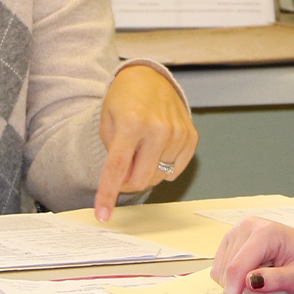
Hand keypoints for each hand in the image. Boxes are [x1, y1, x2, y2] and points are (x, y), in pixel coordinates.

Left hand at [94, 64, 195, 220]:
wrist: (149, 78)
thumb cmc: (124, 100)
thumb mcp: (107, 123)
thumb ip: (113, 156)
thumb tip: (126, 185)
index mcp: (131, 123)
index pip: (117, 168)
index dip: (108, 194)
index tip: (102, 215)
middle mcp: (158, 128)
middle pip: (140, 180)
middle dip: (127, 182)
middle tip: (122, 169)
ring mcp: (178, 133)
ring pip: (158, 177)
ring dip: (146, 171)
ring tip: (141, 147)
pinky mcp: (191, 137)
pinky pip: (174, 171)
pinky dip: (162, 167)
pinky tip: (157, 148)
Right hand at [209, 219, 293, 293]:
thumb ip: (275, 280)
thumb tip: (249, 282)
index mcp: (266, 233)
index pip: (238, 266)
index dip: (230, 291)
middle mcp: (249, 226)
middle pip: (228, 267)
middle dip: (239, 286)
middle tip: (267, 286)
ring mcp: (240, 229)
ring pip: (222, 267)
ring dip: (236, 280)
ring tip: (263, 276)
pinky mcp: (234, 237)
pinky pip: (222, 263)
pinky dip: (232, 275)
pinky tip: (253, 272)